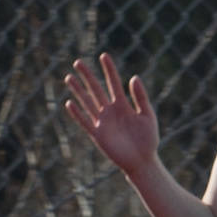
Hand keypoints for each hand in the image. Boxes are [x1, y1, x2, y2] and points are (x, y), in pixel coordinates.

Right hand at [62, 54, 160, 175]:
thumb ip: (141, 97)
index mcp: (124, 105)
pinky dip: (77, 113)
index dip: (109, 70)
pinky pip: (85, 122)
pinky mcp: (98, 134)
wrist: (143, 160)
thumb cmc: (148, 139)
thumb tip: (133, 77)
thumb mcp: (147, 115)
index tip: (104, 55)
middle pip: (96, 89)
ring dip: (78, 90)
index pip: (114, 83)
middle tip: (77, 61)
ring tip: (69, 77)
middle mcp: (111, 111)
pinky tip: (69, 103)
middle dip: (88, 76)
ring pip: (87, 102)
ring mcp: (102, 122)